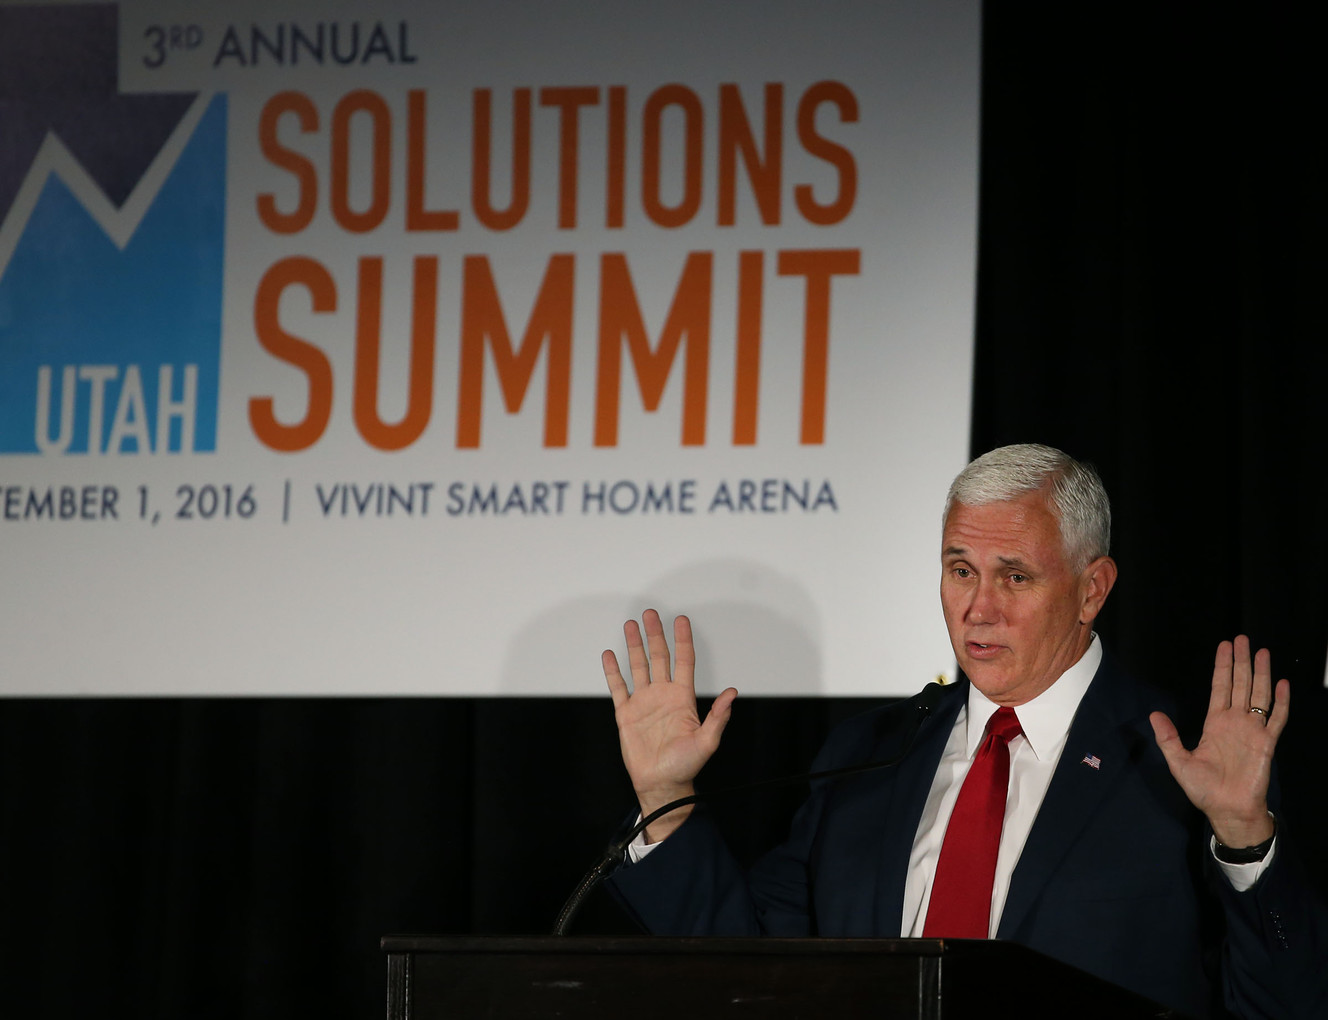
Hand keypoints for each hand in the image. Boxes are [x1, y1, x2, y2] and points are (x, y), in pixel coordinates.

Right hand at [604, 609, 736, 841]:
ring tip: (630, 625)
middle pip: (659, 657)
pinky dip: (613, 671)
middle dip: (655, 634)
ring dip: (634, 646)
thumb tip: (732, 694)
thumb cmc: (685, 765)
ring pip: (638, 666)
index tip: (681, 620)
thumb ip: (718, 716)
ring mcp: (644, 702)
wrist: (661, 784)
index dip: (683, 640)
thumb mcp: (707, 741)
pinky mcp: (626, 713)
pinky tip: (610, 655)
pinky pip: (618, 687)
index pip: (683, 661)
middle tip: (651, 614)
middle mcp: (663, 695)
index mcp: (683, 698)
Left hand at [1150, 635, 1287, 847]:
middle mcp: (1235, 722)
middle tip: (1243, 639)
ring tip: (1262, 652)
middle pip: (1240, 684)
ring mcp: (1252, 731)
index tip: (1224, 646)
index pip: (1220, 688)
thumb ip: (1168, 737)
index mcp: (1215, 724)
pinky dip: (1279, 702)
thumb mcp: (1178, 761)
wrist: (1226, 810)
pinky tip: (1282, 684)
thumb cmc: (1204, 789)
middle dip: (1240, 662)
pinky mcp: (1266, 743)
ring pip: (1259, 695)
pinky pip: (1275, 719)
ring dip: (1261, 674)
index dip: (1222, 667)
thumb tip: (1154, 714)